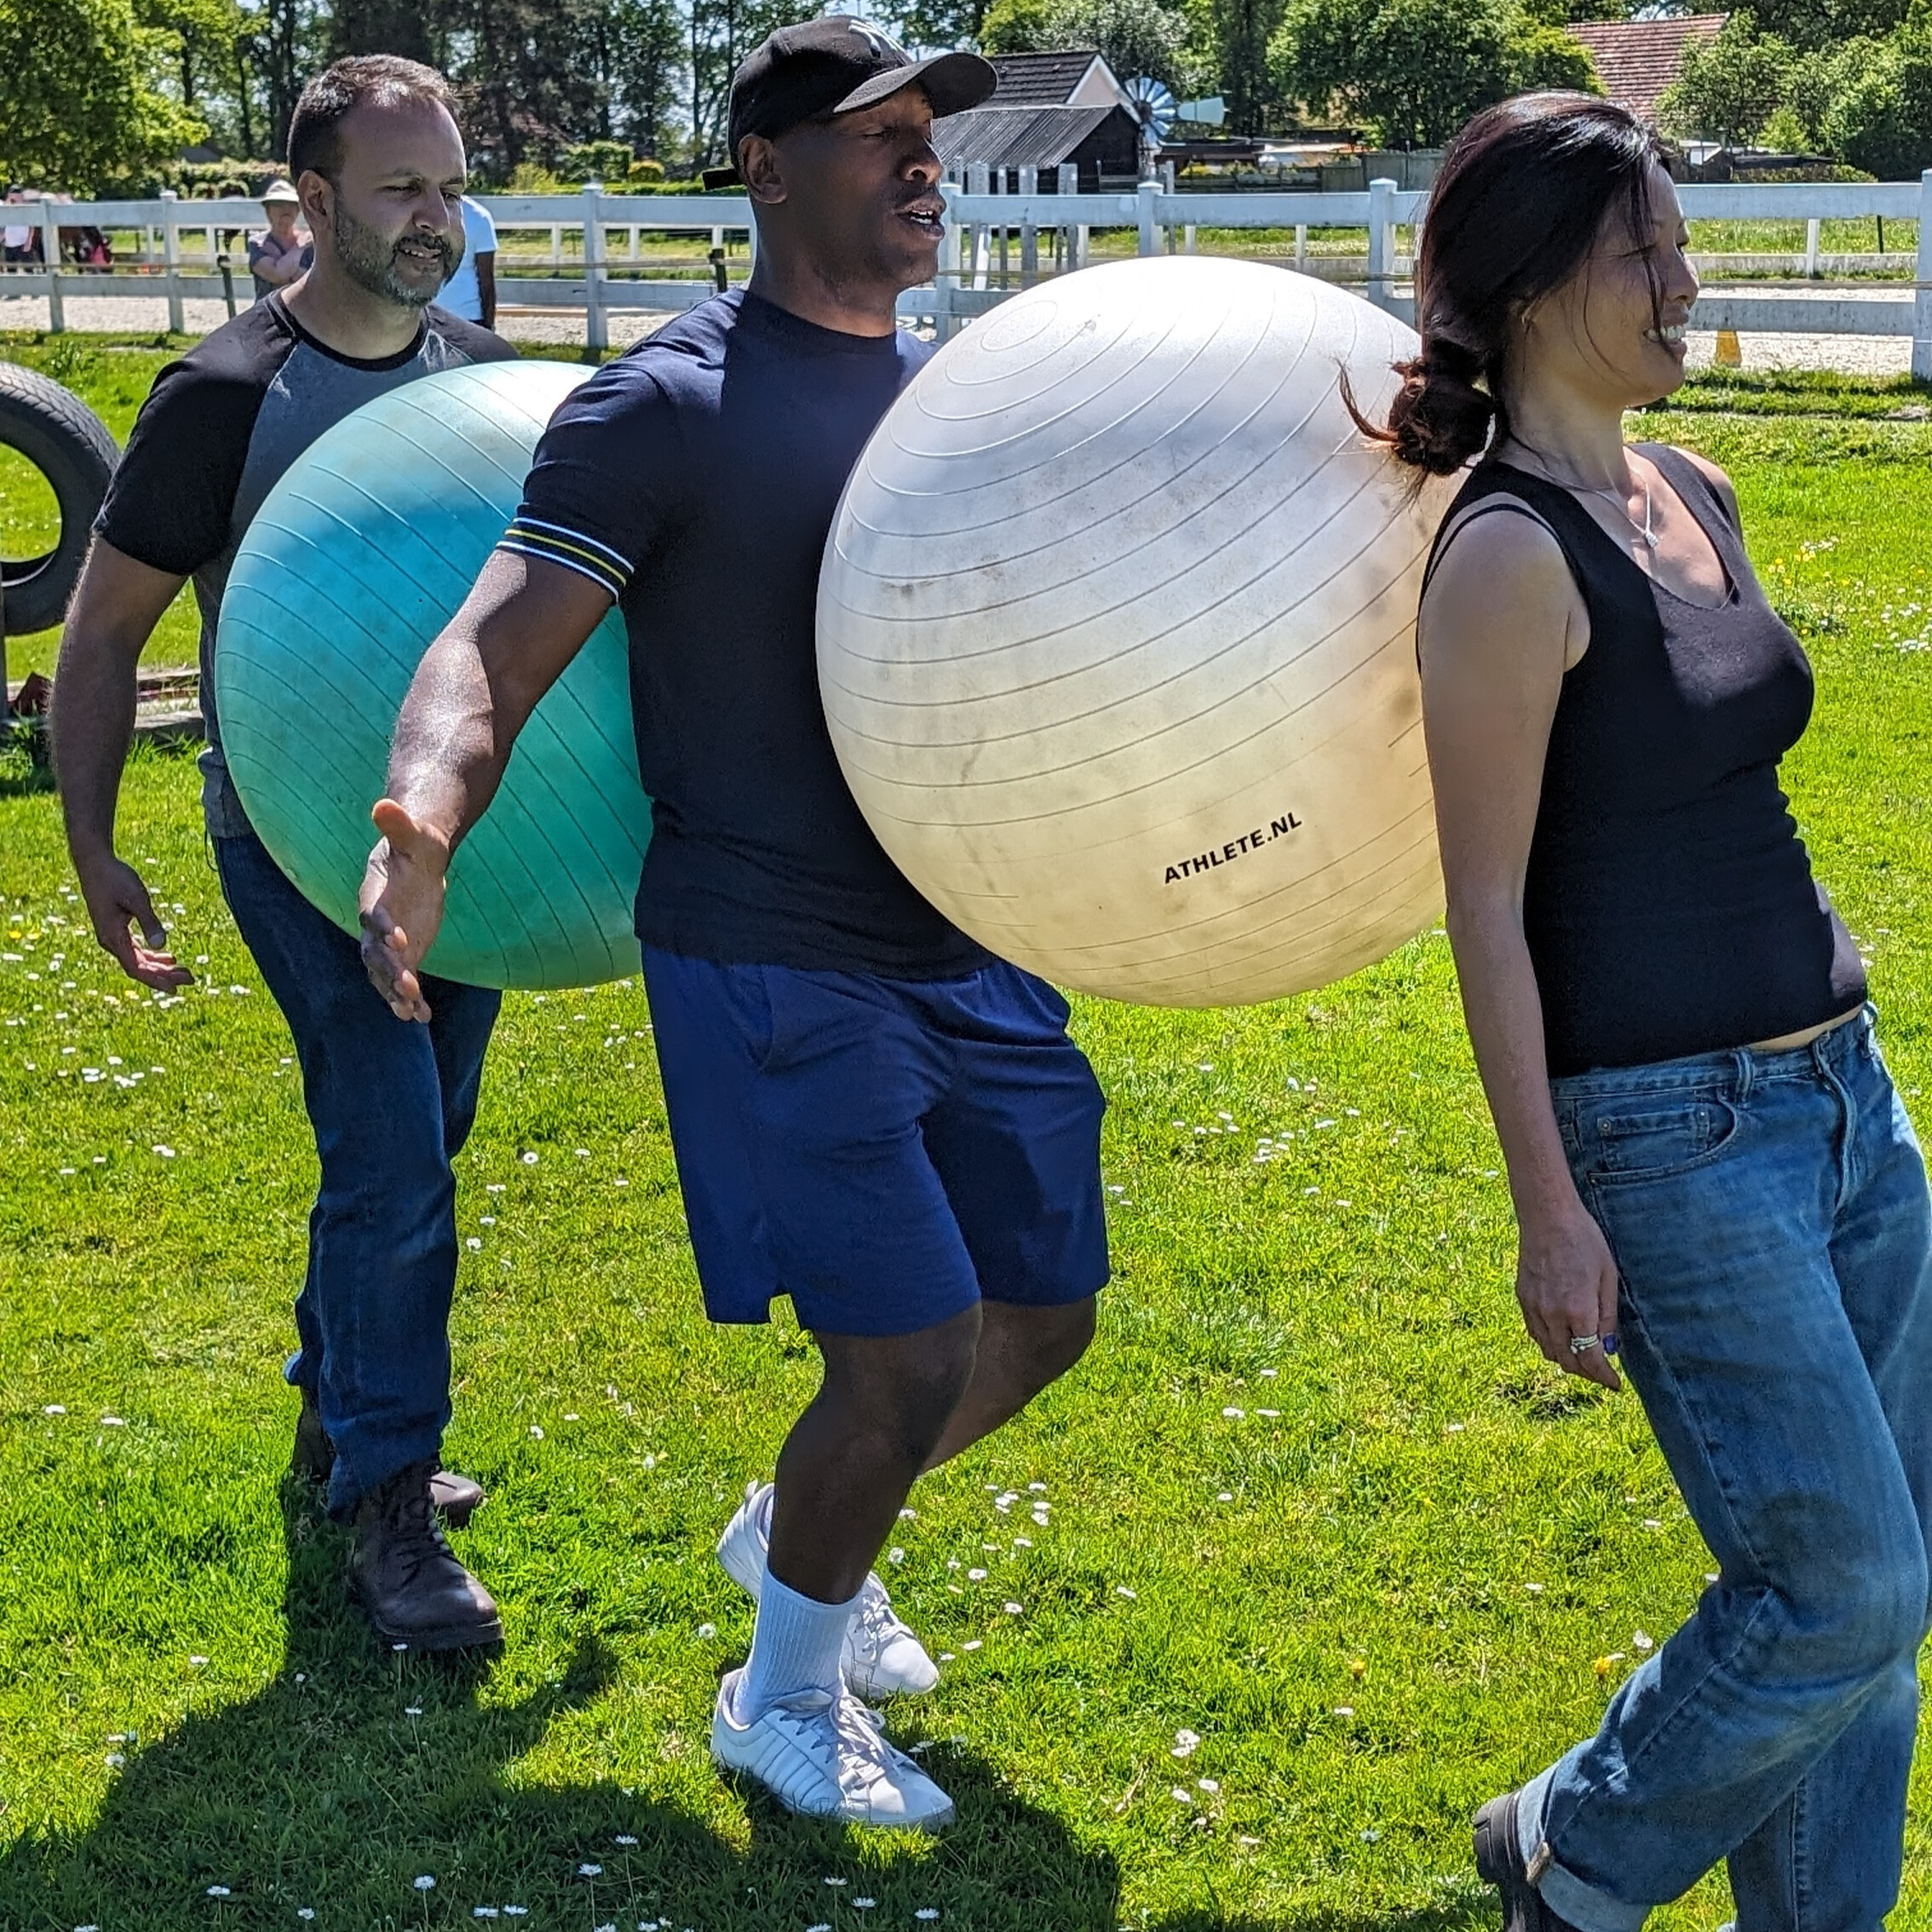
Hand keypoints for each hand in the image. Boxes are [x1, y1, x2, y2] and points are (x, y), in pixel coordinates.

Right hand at [75, 850, 193, 989]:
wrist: (95, 863)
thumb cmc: (115, 878)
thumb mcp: (137, 899)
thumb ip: (150, 922)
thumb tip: (162, 946)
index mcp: (113, 938)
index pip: (136, 969)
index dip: (156, 981)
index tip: (176, 988)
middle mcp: (111, 941)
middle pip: (139, 968)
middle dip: (164, 975)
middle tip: (191, 979)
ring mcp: (112, 936)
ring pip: (138, 960)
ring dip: (160, 967)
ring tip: (184, 972)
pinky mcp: (116, 929)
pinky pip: (135, 950)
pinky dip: (152, 956)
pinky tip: (168, 957)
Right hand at [358, 798, 449, 1022]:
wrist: (417, 863)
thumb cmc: (416, 846)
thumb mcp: (415, 836)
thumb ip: (398, 825)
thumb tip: (383, 802)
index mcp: (375, 896)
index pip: (372, 915)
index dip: (383, 928)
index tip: (400, 940)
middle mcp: (376, 925)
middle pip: (375, 954)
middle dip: (390, 971)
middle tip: (410, 987)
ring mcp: (389, 945)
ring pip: (385, 975)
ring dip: (397, 994)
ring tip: (411, 1013)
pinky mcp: (404, 957)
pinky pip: (402, 983)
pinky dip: (411, 1001)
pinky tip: (424, 1018)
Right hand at [1515, 1199, 1622, 1391]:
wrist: (1547, 1216)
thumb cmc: (1584, 1240)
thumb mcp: (1608, 1277)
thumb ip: (1608, 1316)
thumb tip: (1609, 1348)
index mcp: (1578, 1311)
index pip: (1591, 1359)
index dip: (1604, 1377)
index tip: (1615, 1385)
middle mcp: (1553, 1315)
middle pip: (1568, 1361)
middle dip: (1587, 1373)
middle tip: (1602, 1375)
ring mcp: (1534, 1308)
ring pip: (1549, 1351)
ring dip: (1567, 1360)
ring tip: (1583, 1358)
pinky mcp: (1522, 1298)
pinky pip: (1535, 1333)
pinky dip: (1550, 1344)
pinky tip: (1562, 1338)